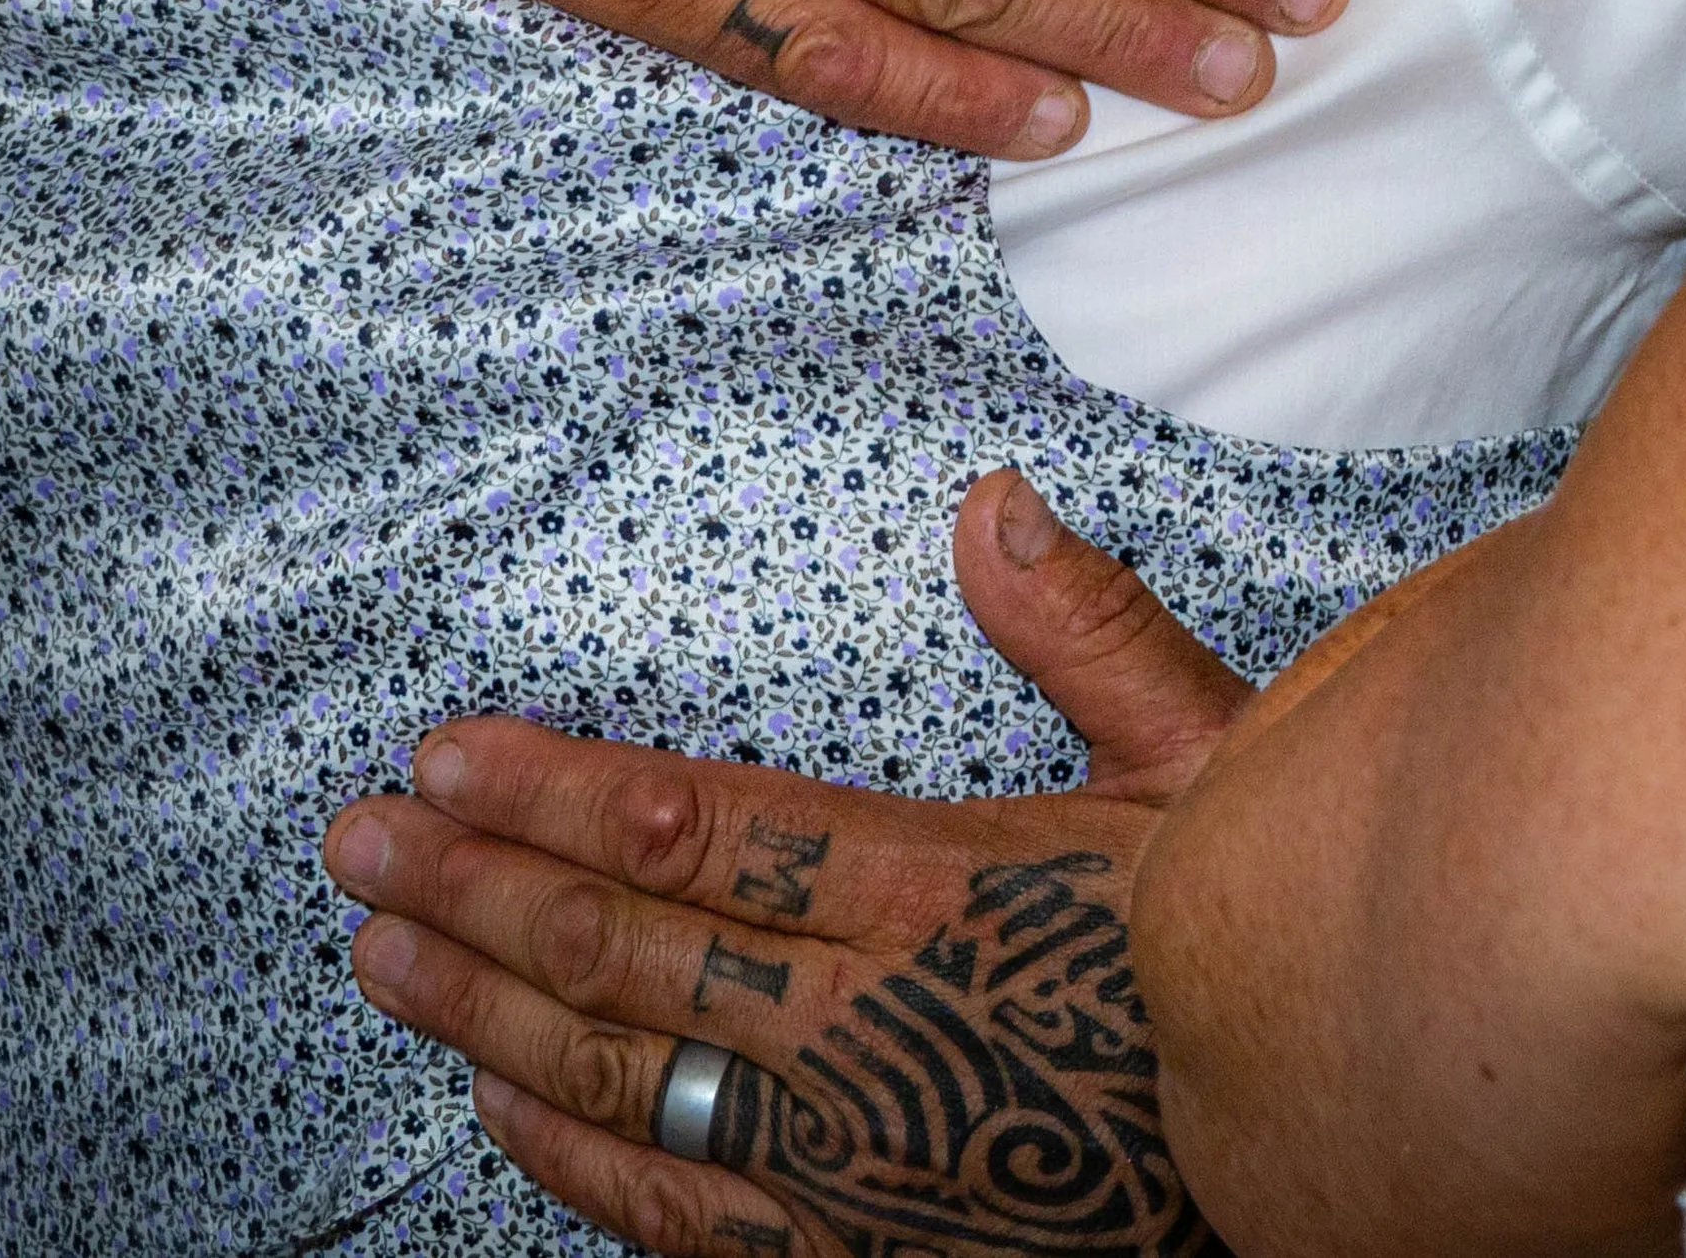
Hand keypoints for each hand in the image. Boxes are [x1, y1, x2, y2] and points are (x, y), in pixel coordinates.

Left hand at [325, 471, 1250, 1253]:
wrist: (1332, 1154)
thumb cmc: (1268, 950)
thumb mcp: (1221, 764)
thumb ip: (1091, 633)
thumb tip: (989, 502)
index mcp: (937, 890)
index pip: (696, 831)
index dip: (552, 794)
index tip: (445, 755)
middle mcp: (870, 1034)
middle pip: (628, 955)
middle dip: (473, 892)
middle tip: (353, 841)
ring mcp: (855, 1165)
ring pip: (627, 1085)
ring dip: (485, 1013)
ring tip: (377, 954)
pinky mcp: (863, 1255)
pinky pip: (684, 1217)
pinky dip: (574, 1161)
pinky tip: (498, 1107)